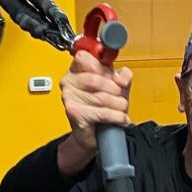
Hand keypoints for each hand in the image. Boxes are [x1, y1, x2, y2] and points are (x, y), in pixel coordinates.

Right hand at [57, 51, 132, 172]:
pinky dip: (116, 116)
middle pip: (96, 79)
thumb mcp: (116, 86)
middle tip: (120, 97)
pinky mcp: (74, 113)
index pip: (85, 57)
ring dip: (118, 105)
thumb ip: (122, 76)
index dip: (103, 67)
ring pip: (101, 97)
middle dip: (115, 89)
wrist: (95, 134)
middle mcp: (69, 81)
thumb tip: (122, 76)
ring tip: (122, 109)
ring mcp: (69, 97)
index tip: (114, 77)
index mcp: (76, 69)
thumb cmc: (102, 108)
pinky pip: (101, 112)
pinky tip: (121, 119)